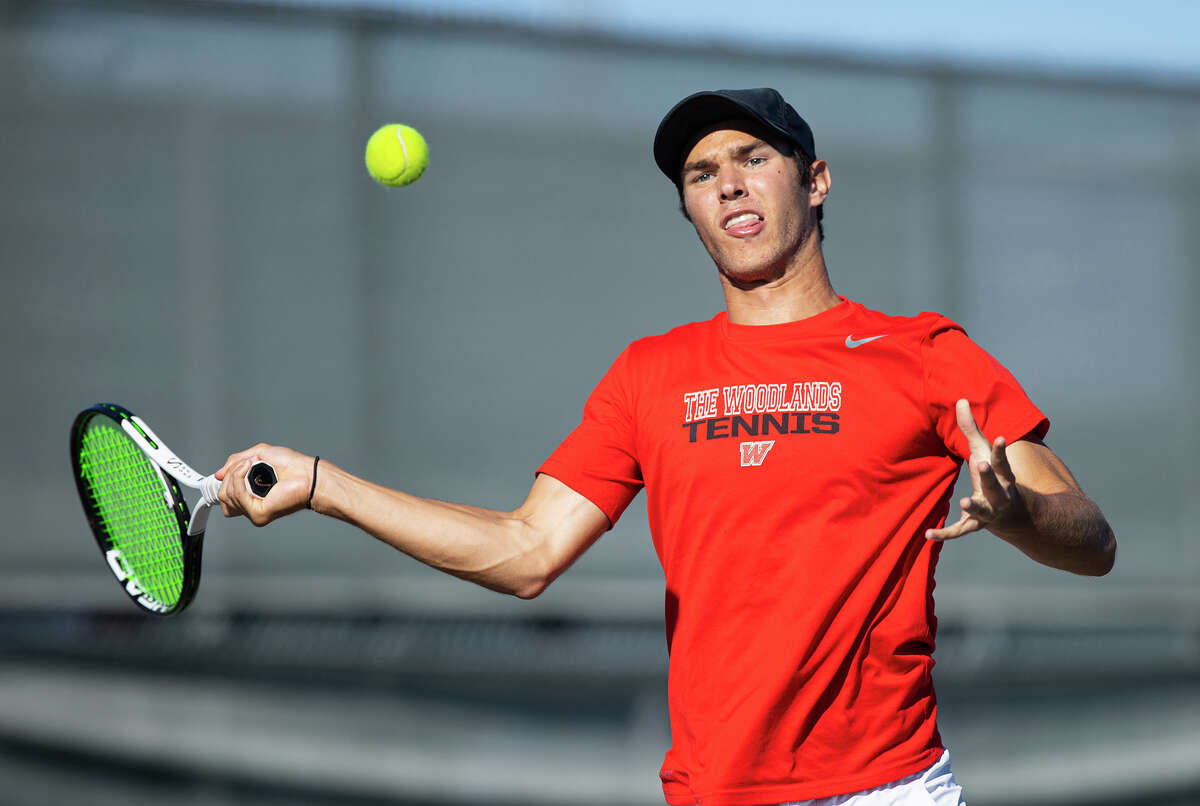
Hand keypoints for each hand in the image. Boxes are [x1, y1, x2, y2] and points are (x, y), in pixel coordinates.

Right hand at [214, 444, 315, 526]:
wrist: (307, 473)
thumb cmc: (291, 465)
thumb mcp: (257, 454)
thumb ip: (235, 462)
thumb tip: (218, 474)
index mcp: (250, 495)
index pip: (224, 495)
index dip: (224, 481)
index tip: (227, 471)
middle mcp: (250, 505)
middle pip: (222, 495)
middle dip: (230, 475)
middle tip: (246, 464)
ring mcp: (253, 511)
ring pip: (226, 495)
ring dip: (235, 474)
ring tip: (250, 464)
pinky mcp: (258, 513)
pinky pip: (237, 496)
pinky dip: (239, 478)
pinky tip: (248, 468)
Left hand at [926, 399, 1024, 540]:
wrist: (1011, 513)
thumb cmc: (992, 476)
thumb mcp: (983, 453)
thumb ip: (971, 429)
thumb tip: (961, 400)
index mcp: (1003, 476)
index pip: (1003, 462)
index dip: (1001, 451)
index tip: (1001, 437)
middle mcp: (1000, 495)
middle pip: (996, 487)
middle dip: (989, 476)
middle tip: (981, 464)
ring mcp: (989, 513)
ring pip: (983, 512)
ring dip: (975, 506)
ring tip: (964, 500)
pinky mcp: (974, 525)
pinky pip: (959, 531)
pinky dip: (945, 534)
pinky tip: (928, 534)